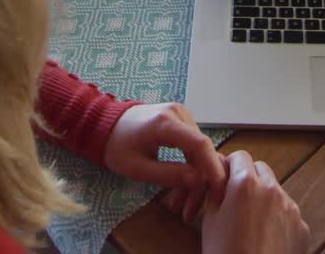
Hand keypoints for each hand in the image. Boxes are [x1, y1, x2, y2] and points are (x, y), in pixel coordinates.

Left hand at [104, 103, 225, 223]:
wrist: (106, 124)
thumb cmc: (117, 146)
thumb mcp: (137, 167)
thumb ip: (167, 174)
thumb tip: (198, 181)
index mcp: (165, 122)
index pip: (199, 144)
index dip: (212, 167)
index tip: (219, 190)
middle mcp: (179, 113)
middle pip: (202, 151)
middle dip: (201, 182)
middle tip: (190, 211)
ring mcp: (182, 115)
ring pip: (200, 152)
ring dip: (195, 179)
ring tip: (182, 206)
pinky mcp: (182, 121)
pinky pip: (194, 147)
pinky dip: (191, 168)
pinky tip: (182, 188)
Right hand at [202, 151, 308, 253]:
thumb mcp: (210, 220)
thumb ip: (217, 192)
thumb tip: (221, 181)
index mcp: (246, 184)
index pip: (239, 157)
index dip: (229, 166)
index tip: (224, 177)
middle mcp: (272, 190)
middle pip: (260, 168)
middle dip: (248, 177)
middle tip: (235, 197)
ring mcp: (290, 208)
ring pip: (276, 190)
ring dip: (264, 197)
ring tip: (250, 221)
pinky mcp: (301, 226)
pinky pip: (288, 213)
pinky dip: (278, 218)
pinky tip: (265, 237)